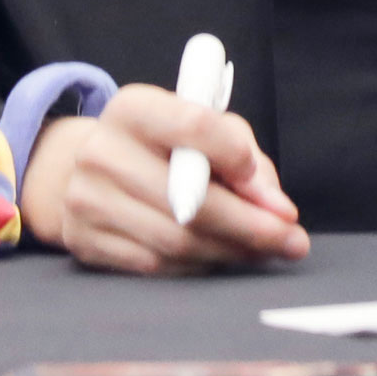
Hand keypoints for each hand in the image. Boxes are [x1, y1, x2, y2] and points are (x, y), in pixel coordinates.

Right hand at [20, 84, 309, 273]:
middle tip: (292, 241)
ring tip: (263, 252)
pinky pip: (155, 266)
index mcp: (133, 108)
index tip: (274, 193)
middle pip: (190, 199)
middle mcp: (102, 151)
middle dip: (251, 226)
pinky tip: (220, 259)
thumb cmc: (163, 146)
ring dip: (230, 252)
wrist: (86, 170)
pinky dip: (197, 267)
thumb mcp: (200, 128)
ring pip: (175, 240)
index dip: (239, 159)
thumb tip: (276, 207)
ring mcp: (86, 199)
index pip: (194, 125)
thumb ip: (243, 157)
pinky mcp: (84, 241)